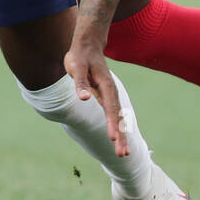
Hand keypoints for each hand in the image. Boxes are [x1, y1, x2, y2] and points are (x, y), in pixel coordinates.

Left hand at [64, 39, 127, 156]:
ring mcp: (110, 95)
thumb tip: (83, 98)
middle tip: (122, 154)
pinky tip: (119, 139)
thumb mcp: (76, 67)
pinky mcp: (107, 97)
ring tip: (123, 153)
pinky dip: (118, 128)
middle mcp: (111, 92)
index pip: (110, 108)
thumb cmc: (79, 57)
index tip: (112, 139)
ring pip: (119, 118)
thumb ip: (80, 83)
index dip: (111, 124)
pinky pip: (115, 115)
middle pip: (118, 117)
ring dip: (122, 135)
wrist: (87, 45)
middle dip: (121, 136)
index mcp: (106, 85)